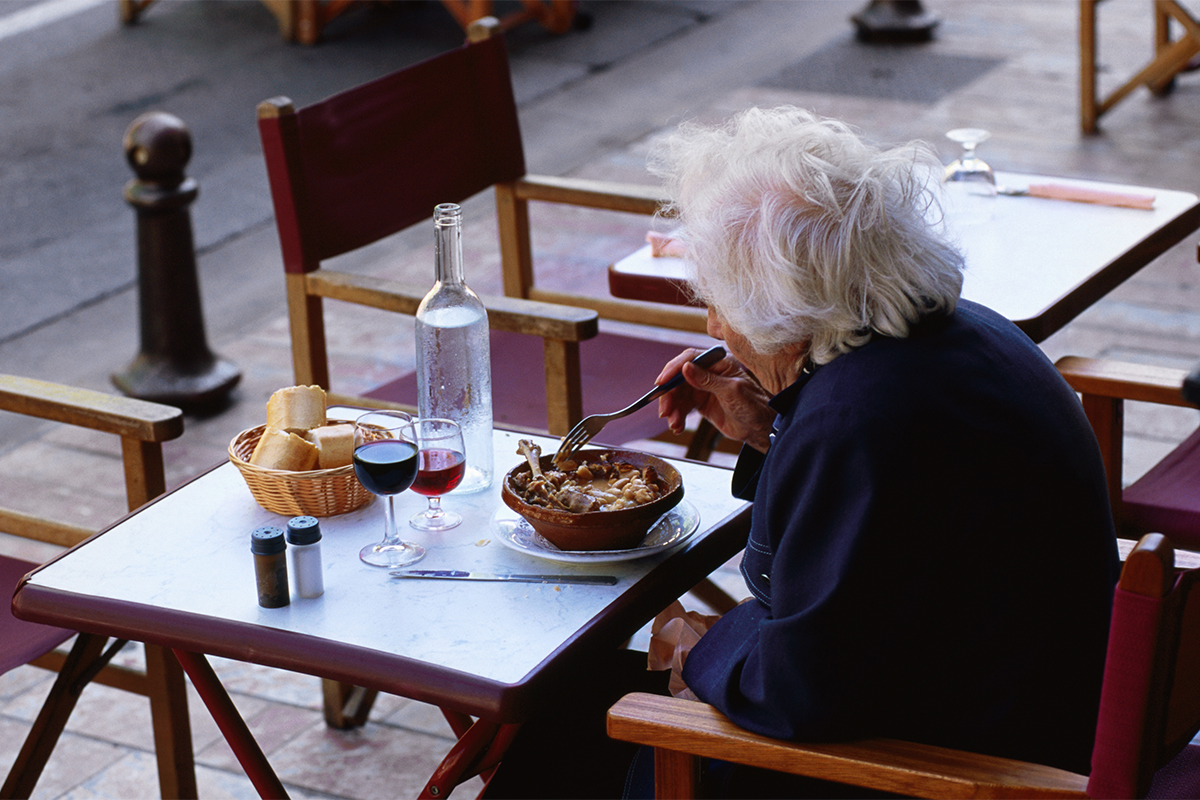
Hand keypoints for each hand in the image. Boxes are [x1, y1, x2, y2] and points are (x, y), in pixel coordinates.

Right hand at [655, 348, 775, 452]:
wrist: (760, 428)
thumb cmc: (754, 406)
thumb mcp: (732, 392)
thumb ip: (708, 380)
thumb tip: (686, 368)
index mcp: (719, 363)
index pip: (690, 359)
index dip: (673, 369)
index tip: (662, 383)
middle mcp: (709, 372)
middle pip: (680, 377)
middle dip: (669, 394)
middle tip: (665, 410)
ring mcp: (703, 387)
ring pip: (679, 393)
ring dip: (672, 408)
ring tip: (674, 423)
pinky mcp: (700, 402)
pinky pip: (683, 406)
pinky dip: (677, 416)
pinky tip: (677, 426)